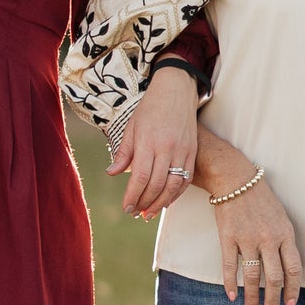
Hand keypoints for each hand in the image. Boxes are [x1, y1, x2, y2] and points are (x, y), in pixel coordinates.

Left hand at [110, 69, 199, 217]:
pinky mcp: (192, 152)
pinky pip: (185, 179)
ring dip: (161, 203)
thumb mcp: (132, 127)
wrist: (176, 91)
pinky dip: (176, 194)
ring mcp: (182, 150)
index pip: (141, 176)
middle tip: (135, 213)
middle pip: (157, 184)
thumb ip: (124, 153)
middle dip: (145, 202)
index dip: (133, 195)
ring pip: (173, 185)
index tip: (126, 207)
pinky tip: (165, 201)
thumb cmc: (150, 108)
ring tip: (149, 213)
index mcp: (148, 141)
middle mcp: (167, 147)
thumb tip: (112, 173)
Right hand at [200, 137, 302, 304]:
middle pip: (274, 277)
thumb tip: (287, 270)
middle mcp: (268, 238)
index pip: (293, 268)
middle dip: (273, 300)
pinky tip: (232, 297)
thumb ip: (284, 242)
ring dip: (253, 297)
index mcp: (285, 234)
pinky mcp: (228, 237)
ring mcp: (247, 238)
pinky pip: (230, 266)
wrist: (235, 179)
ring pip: (253, 276)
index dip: (293, 289)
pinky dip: (231, 283)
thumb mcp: (281, 218)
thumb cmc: (261, 199)